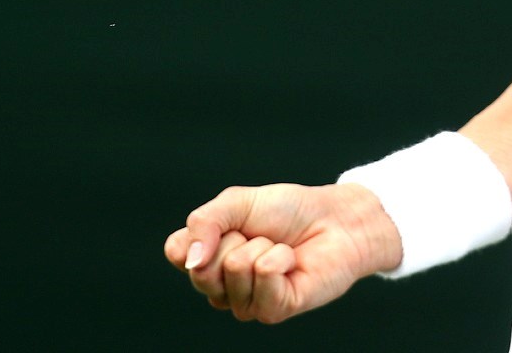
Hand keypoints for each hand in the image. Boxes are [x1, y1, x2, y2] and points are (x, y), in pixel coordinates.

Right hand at [162, 182, 403, 323]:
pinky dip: (280, 258)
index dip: (201, 232)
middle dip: (235, 237)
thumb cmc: (288, 211)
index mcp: (207, 259)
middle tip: (261, 234)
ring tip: (279, 247)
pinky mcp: (273, 310)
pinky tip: (292, 261)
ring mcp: (246, 302)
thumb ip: (204, 222)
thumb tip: (189, 260)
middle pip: (201, 266)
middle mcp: (222, 287)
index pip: (176, 252)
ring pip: (234, 269)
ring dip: (262, 246)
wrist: (335, 219)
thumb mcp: (238, 201)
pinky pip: (263, 276)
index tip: (230, 221)